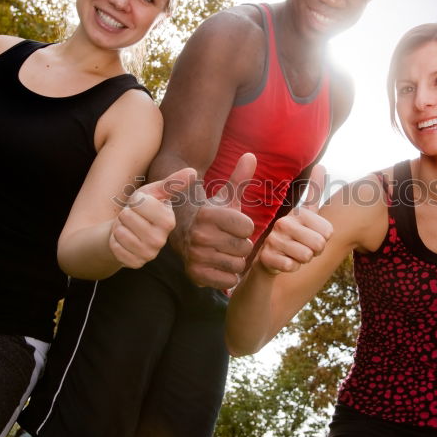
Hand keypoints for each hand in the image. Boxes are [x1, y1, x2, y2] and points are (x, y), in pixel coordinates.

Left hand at [108, 167, 195, 268]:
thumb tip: (193, 171)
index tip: (141, 205)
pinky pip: (116, 248)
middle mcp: (162, 239)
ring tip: (127, 228)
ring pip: (121, 233)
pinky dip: (114, 242)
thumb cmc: (140, 209)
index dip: (136, 201)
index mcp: (169, 220)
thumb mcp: (152, 192)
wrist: (124, 230)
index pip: (142, 203)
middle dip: (125, 214)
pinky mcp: (136, 263)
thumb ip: (171, 183)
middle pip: (128, 216)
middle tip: (132, 218)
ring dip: (118, 227)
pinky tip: (123, 242)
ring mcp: (149, 254)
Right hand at [184, 152, 256, 289]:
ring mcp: (196, 256)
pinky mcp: (195, 274)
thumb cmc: (213, 216)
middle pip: (244, 248)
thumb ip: (239, 177)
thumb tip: (251, 155)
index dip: (245, 227)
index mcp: (208, 214)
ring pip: (237, 265)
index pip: (247, 227)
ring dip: (235, 261)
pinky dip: (229, 276)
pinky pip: (228, 281)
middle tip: (229, 240)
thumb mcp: (226, 197)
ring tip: (224, 252)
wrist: (185, 235)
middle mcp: (199, 235)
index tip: (235, 225)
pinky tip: (220, 265)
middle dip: (241, 245)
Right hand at [258, 164, 332, 274]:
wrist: (268, 259)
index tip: (313, 235)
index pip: (328, 231)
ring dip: (303, 261)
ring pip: (306, 256)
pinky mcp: (265, 257)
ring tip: (293, 254)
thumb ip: (314, 191)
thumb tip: (321, 165)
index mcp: (297, 213)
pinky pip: (292, 266)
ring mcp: (273, 240)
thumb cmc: (293, 236)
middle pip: (319, 244)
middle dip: (315, 252)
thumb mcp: (305, 214)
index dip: (325, 239)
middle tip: (303, 247)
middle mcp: (283, 223)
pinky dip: (292, 268)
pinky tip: (284, 262)